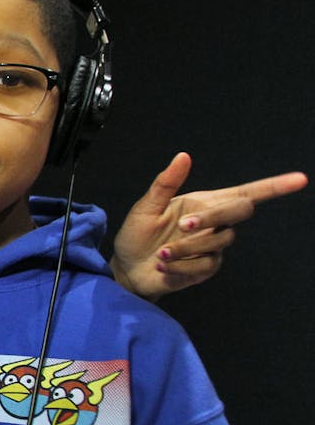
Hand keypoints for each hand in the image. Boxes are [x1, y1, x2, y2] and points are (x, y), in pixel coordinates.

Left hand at [111, 153, 306, 300]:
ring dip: (186, 247)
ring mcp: (213, 247)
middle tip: (182, 225)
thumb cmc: (137, 235)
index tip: (300, 179)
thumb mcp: (146, 207)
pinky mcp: (207, 268)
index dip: (274, 186)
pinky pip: (206, 265)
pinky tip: (162, 265)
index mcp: (204, 203)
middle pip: (240, 212)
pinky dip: (180, 265)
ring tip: (160, 253)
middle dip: (212, 217)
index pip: (246, 193)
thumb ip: (166, 184)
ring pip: (219, 241)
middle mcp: (214, 223)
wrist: (127, 268)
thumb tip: (183, 156)